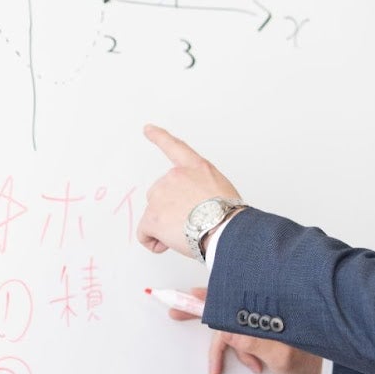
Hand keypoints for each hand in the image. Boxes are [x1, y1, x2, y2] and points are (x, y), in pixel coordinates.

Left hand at [137, 124, 241, 256]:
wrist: (225, 227)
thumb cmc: (229, 215)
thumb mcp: (222, 188)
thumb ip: (202, 188)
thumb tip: (195, 207)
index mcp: (195, 168)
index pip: (175, 147)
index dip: (159, 137)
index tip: (147, 129)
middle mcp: (174, 176)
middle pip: (162, 195)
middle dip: (171, 211)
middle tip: (193, 224)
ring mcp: (161, 195)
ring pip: (154, 216)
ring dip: (165, 227)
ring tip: (187, 234)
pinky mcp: (152, 217)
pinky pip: (145, 233)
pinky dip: (153, 241)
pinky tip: (168, 244)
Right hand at [159, 285, 322, 373]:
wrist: (327, 373)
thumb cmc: (310, 362)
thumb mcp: (281, 356)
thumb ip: (254, 342)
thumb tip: (226, 331)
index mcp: (265, 309)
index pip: (226, 300)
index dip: (199, 301)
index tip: (177, 300)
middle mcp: (262, 308)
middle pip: (222, 304)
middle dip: (199, 311)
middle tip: (174, 312)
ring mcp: (263, 317)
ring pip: (231, 325)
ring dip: (227, 346)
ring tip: (228, 365)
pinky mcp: (265, 327)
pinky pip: (242, 336)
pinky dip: (242, 351)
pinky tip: (253, 364)